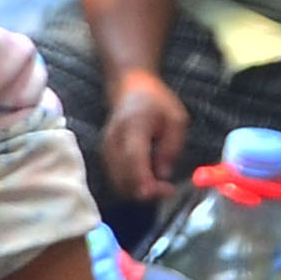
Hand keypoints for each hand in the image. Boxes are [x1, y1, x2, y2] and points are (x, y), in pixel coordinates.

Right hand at [99, 69, 189, 202]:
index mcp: (133, 127)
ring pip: (117, 182)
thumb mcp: (176, 120)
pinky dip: (130, 184)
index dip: (148, 183)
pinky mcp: (104, 155)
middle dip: (146, 192)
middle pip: (123, 178)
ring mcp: (105, 149)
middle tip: (167, 190)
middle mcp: (113, 140)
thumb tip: (163, 175)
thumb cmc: (156, 102)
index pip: (134, 161)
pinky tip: (146, 179)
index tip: (167, 191)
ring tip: (158, 185)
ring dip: (138, 190)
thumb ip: (171, 148)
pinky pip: (115, 178)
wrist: (129, 87)